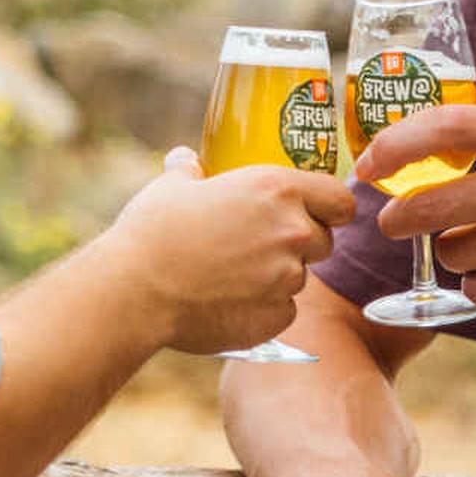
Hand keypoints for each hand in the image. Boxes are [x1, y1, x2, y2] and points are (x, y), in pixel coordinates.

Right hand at [100, 147, 352, 353]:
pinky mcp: (275, 317)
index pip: (341, 199)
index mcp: (277, 189)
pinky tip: (227, 302)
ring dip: (276, 277)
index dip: (330, 208)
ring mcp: (287, 277)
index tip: (318, 214)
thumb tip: (186, 159)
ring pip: (298, 277)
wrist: (134, 290)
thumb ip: (191, 170)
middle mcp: (293, 231)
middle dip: (299, 244)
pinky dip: (262, 308)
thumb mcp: (172, 186)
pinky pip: (282, 310)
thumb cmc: (152, 231)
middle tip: (258, 246)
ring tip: (231, 275)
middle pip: (324, 241)